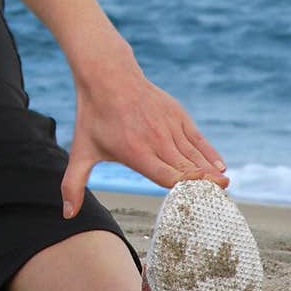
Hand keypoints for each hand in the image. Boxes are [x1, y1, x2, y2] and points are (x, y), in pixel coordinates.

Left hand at [61, 51, 228, 218]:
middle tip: (220, 204)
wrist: (107, 75)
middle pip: (187, 169)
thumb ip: (73, 184)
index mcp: (136, 152)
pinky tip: (220, 168)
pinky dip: (209, 153)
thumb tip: (66, 215)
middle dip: (205, 187)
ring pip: (195, 155)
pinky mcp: (178, 114)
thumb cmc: (94, 117)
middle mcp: (156, 140)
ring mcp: (169, 125)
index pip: (167, 177)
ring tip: (224, 190)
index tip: (201, 202)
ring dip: (211, 173)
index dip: (186, 189)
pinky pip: (197, 139)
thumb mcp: (81, 151)